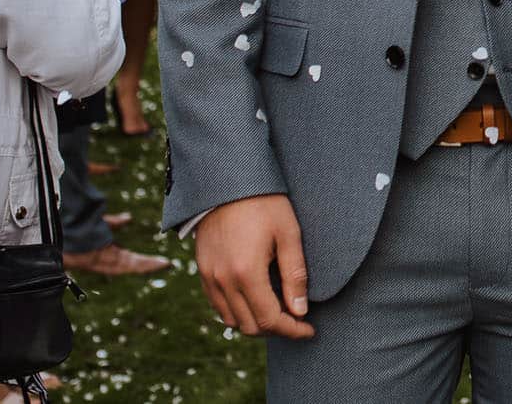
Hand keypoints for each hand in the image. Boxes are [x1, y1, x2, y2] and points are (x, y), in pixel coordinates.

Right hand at [194, 194, 312, 339]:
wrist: (227, 181)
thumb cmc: (263, 203)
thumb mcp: (288, 234)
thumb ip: (295, 275)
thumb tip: (300, 311)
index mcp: (246, 273)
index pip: (269, 320)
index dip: (292, 330)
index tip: (309, 329)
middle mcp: (223, 281)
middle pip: (249, 326)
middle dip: (276, 329)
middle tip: (296, 320)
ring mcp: (209, 277)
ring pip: (231, 320)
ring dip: (255, 323)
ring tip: (277, 311)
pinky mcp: (202, 270)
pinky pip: (218, 306)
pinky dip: (237, 311)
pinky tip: (254, 300)